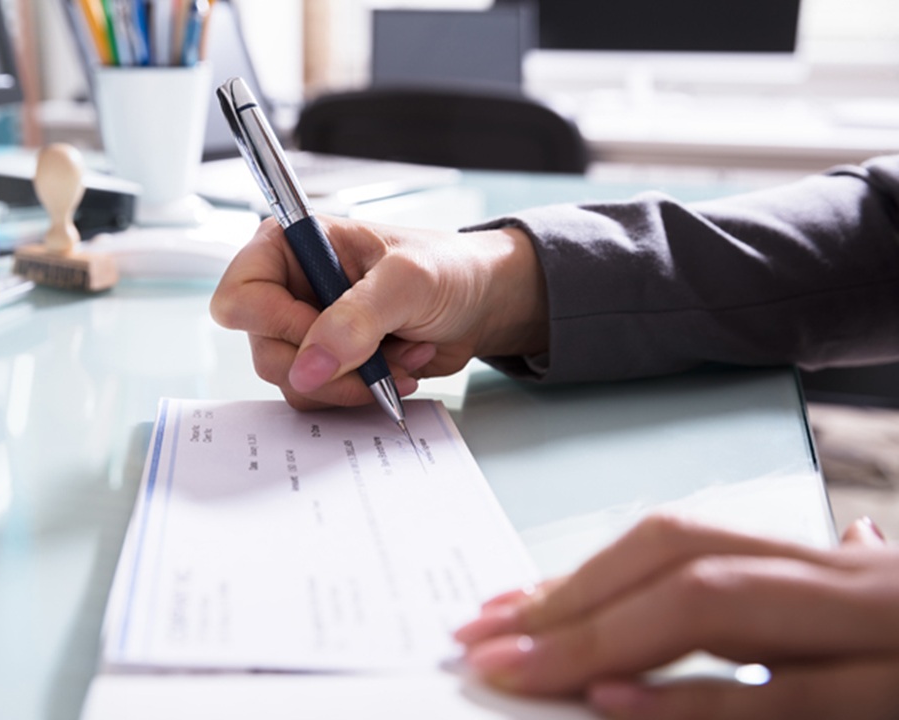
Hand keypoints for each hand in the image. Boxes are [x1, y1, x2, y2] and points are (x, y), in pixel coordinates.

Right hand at [210, 216, 547, 409]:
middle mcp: (288, 289)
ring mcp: (305, 331)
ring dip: (353, 380)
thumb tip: (309, 365)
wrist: (482, 302)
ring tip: (398, 355)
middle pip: (265, 351)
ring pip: (293, 381)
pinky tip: (396, 368)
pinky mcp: (327, 363)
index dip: (274, 324)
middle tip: (376, 354)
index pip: (238, 296)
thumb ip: (355, 319)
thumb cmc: (448, 268)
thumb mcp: (406, 282)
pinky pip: (321, 397)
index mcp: (290, 246)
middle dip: (329, 363)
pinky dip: (362, 392)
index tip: (323, 331)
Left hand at [454, 514, 898, 718]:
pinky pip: (790, 701)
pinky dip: (697, 703)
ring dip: (602, 639)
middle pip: (683, 562)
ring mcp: (883, 641)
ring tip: (517, 671)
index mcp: (827, 568)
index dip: (579, 573)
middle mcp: (850, 587)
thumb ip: (812, 593)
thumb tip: (818, 554)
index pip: (678, 544)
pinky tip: (618, 707)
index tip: (499, 609)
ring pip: (722, 610)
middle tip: (479, 644)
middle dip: (569, 601)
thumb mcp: (879, 605)